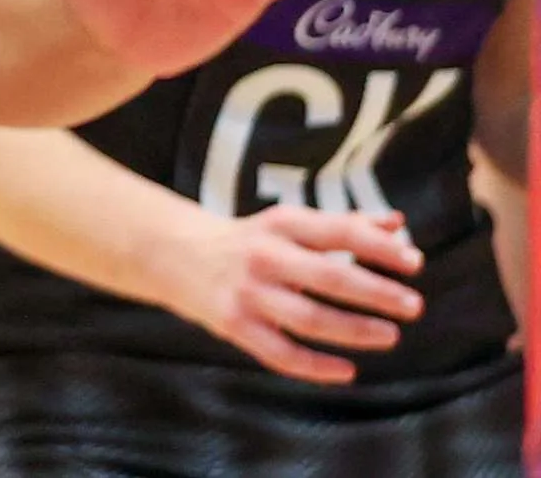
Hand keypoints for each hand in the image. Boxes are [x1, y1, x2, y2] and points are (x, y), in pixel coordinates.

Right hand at [157, 202, 423, 383]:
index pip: (339, 232)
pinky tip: (348, 371)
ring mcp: (249, 293)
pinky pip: (281, 353)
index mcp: (281, 224)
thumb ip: (345, 224)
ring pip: (310, 319)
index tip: (416, 263)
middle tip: (415, 306)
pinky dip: (317, 367)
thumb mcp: (290, 223)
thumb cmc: (250, 239)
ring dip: (355, 330)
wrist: (178, 253)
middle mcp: (265, 255)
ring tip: (390, 335)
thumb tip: (399, 224)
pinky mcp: (235, 325)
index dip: (379, 248)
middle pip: (329, 277)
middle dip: (376, 293)